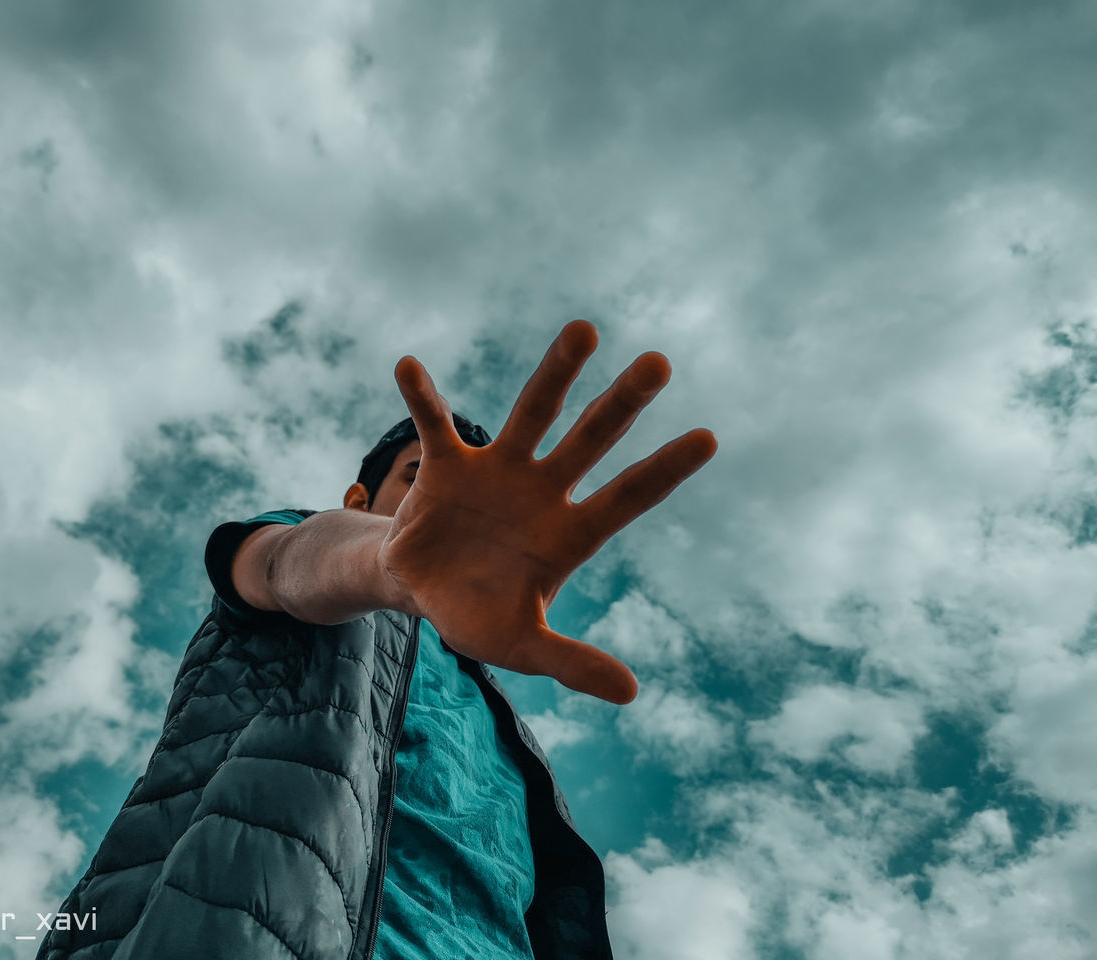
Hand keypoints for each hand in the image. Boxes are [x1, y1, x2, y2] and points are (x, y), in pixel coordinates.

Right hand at [378, 319, 716, 704]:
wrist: (419, 589)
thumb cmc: (477, 614)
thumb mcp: (521, 644)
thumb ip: (570, 662)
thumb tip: (632, 694)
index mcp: (570, 533)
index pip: (628, 496)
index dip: (665, 471)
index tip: (708, 438)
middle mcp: (543, 489)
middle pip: (592, 438)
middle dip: (623, 404)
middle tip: (661, 363)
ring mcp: (498, 470)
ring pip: (533, 412)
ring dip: (557, 373)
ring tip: (587, 329)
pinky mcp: (447, 463)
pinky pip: (434, 424)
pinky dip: (423, 397)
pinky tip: (410, 365)